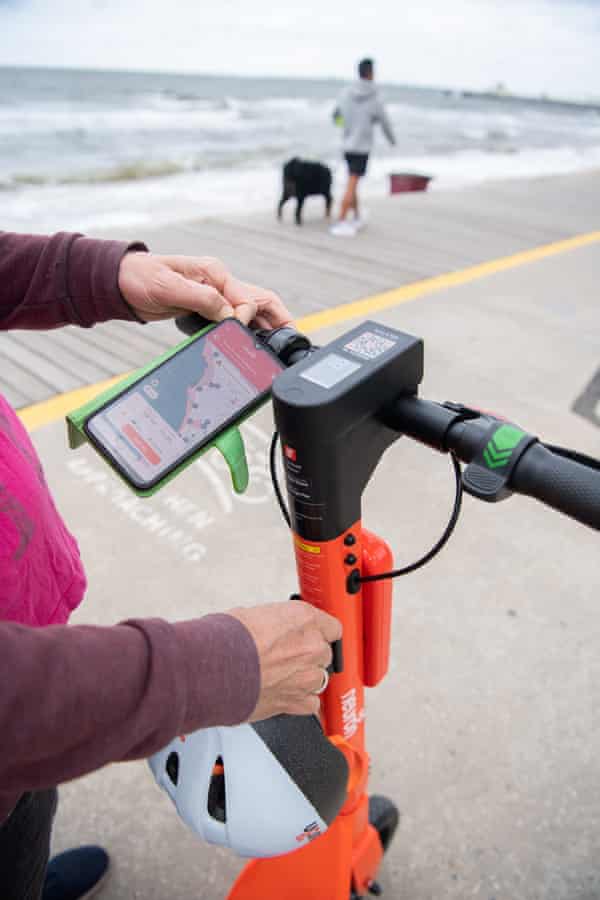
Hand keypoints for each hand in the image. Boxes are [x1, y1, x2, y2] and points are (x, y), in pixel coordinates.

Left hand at [118, 252, 292, 328]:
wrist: (120, 282)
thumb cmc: (141, 278)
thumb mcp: (169, 286)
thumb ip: (202, 298)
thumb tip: (229, 315)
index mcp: (215, 273)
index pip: (246, 298)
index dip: (246, 318)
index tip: (237, 332)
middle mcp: (219, 283)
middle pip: (260, 301)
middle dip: (278, 319)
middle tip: (291, 339)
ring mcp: (214, 296)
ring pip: (250, 312)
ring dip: (264, 327)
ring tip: (277, 346)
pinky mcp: (205, 308)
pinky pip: (233, 320)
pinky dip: (245, 332)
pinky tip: (250, 345)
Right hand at [228, 601, 341, 719]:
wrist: (213, 669)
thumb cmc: (226, 640)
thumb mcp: (252, 614)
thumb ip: (275, 623)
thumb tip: (272, 628)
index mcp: (304, 619)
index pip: (331, 626)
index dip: (319, 632)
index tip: (311, 635)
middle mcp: (311, 646)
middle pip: (324, 653)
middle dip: (308, 655)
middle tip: (285, 656)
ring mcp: (307, 676)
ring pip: (320, 678)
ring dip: (305, 677)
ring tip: (281, 676)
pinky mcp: (296, 702)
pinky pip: (311, 704)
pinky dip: (300, 701)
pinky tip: (285, 694)